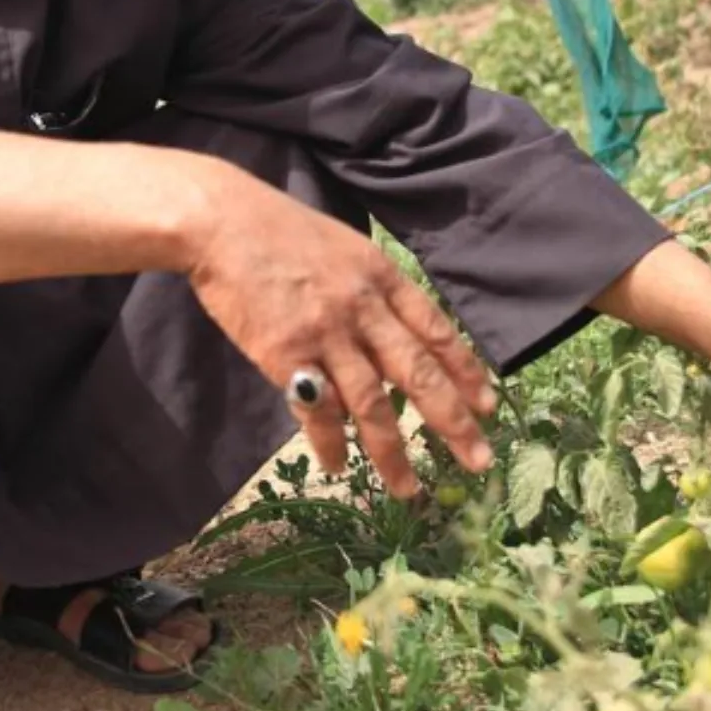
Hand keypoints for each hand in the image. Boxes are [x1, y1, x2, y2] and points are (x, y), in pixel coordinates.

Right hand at [184, 168, 495, 496]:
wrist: (221, 222)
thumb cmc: (279, 231)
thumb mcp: (344, 249)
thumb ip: (372, 292)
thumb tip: (393, 345)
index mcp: (382, 277)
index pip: (437, 331)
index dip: (466, 372)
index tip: (489, 407)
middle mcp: (364, 307)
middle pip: (419, 373)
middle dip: (453, 422)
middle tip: (479, 461)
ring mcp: (326, 333)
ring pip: (372, 404)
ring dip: (393, 453)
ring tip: (408, 488)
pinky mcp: (286, 356)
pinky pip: (318, 410)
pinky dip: (330, 443)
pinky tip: (338, 465)